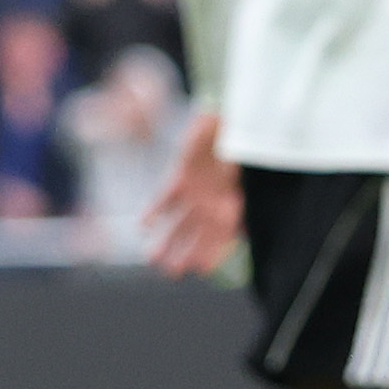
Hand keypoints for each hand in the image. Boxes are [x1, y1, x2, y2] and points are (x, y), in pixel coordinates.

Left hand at [143, 108, 241, 279]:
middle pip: (198, 235)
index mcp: (233, 205)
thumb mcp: (245, 172)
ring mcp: (197, 192)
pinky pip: (166, 199)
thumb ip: (239, 201)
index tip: (200, 269)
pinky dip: (155, 213)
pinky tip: (143, 226)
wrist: (227, 116)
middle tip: (172, 272)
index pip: (223, 237)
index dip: (212, 253)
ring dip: (167, 240)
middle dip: (186, 254)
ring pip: (180, 223)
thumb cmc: (241, 141)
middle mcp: (214, 203)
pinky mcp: (182, 177)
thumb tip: (241, 228)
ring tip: (152, 258)